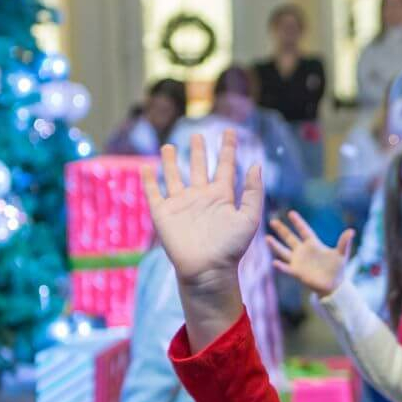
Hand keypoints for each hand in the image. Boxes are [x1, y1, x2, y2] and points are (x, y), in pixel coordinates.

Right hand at [142, 130, 263, 287]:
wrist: (208, 270)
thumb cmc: (231, 248)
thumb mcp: (249, 218)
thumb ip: (253, 192)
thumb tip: (256, 165)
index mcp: (222, 196)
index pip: (225, 166)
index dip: (228, 148)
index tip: (230, 132)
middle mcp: (201, 197)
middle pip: (199, 167)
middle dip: (199, 151)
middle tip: (198, 135)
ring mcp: (182, 204)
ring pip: (174, 176)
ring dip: (170, 161)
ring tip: (169, 146)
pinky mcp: (163, 213)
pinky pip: (154, 193)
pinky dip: (149, 180)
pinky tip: (145, 167)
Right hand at [267, 211, 354, 296]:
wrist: (333, 285)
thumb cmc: (337, 268)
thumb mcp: (341, 254)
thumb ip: (344, 243)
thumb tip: (352, 231)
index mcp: (313, 244)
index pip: (304, 230)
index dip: (298, 222)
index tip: (291, 213)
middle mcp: (303, 251)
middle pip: (290, 238)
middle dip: (282, 230)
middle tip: (272, 221)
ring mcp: (298, 261)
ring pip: (284, 251)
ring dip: (275, 245)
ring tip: (267, 238)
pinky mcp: (296, 272)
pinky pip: (286, 268)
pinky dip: (281, 266)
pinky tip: (274, 262)